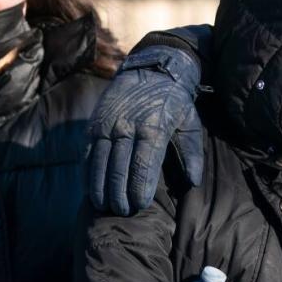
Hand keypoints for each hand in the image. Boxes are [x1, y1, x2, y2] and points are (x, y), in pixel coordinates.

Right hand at [89, 46, 204, 214]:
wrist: (152, 69)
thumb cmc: (175, 102)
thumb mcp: (190, 122)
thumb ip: (192, 153)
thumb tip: (194, 182)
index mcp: (153, 127)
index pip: (144, 164)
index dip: (140, 187)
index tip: (141, 205)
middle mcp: (127, 126)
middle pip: (119, 166)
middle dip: (120, 192)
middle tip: (123, 212)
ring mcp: (107, 124)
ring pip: (99, 161)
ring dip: (100, 186)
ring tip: (104, 207)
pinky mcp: (95, 123)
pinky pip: (87, 152)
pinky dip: (88, 172)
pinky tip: (90, 189)